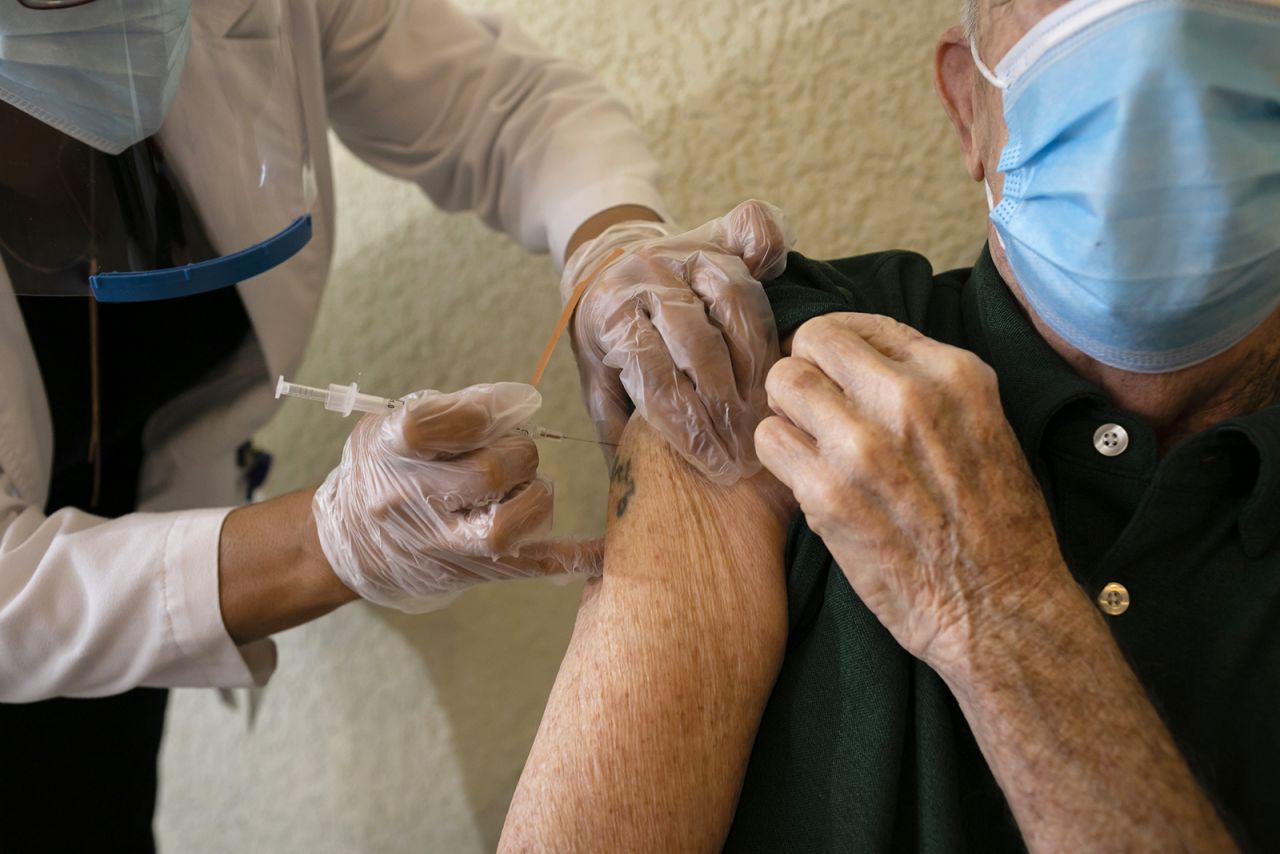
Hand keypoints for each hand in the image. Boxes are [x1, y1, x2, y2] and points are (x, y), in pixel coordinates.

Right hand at [313, 382, 600, 612]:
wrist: (350, 541)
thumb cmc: (386, 468)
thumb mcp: (395, 425)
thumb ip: (454, 410)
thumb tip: (521, 403)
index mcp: (387, 451)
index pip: (433, 425)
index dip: (484, 412)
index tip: (504, 410)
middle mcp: (409, 502)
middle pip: (488, 473)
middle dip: (519, 454)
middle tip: (514, 453)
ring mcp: (439, 545)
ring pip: (507, 527)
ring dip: (535, 496)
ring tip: (525, 487)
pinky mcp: (469, 573)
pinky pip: (528, 567)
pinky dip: (570, 558)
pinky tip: (601, 551)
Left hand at [565, 200, 794, 484]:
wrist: (609, 266)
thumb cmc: (612, 340)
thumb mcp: (598, 380)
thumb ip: (615, 422)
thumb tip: (639, 478)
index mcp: (609, 312)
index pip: (652, 371)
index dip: (686, 424)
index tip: (714, 465)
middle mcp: (646, 274)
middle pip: (697, 341)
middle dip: (727, 404)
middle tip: (749, 451)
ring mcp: (684, 249)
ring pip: (734, 300)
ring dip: (758, 362)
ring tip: (770, 413)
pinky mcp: (718, 232)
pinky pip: (754, 235)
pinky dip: (773, 260)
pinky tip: (790, 305)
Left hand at [754, 313, 1069, 667]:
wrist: (999, 607)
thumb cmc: (996, 523)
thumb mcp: (985, 426)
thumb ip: (927, 384)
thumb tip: (861, 361)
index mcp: (953, 375)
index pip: (862, 324)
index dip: (838, 347)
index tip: (836, 371)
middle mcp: (907, 398)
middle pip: (812, 341)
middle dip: (807, 368)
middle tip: (815, 405)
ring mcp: (862, 445)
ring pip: (782, 383)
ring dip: (788, 410)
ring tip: (809, 440)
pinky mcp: (827, 494)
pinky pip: (769, 441)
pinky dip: (778, 455)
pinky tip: (805, 476)